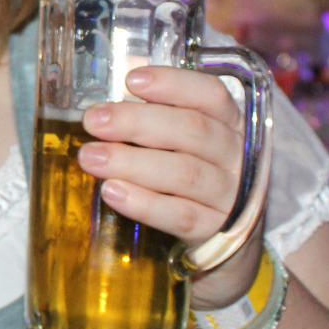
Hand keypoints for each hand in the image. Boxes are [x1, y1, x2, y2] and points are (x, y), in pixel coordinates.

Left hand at [75, 65, 262, 307]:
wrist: (231, 249)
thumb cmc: (197, 179)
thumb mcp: (190, 145)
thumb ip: (160, 119)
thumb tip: (111, 97)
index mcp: (231, 125)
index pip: (211, 95)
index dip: (173, 83)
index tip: (131, 79)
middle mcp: (237, 157)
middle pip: (192, 131)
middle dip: (137, 121)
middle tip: (93, 120)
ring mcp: (231, 197)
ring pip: (184, 173)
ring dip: (131, 162)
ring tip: (90, 157)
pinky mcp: (216, 233)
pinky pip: (179, 215)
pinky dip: (144, 203)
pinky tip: (112, 191)